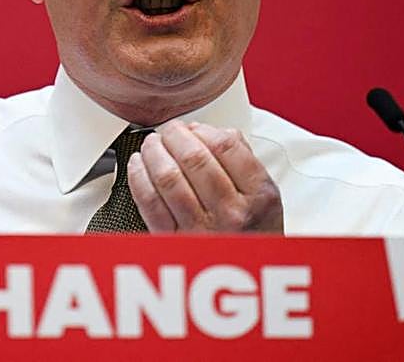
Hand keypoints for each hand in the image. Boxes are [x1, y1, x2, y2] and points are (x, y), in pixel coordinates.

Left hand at [127, 120, 282, 233]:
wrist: (246, 277)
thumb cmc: (252, 233)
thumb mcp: (265, 195)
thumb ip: (242, 158)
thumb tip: (205, 130)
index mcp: (259, 195)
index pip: (226, 145)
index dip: (203, 129)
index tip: (193, 127)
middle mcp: (232, 213)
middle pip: (194, 158)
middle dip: (174, 136)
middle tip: (168, 131)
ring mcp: (201, 229)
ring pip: (168, 177)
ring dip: (154, 152)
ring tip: (152, 144)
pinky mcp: (173, 241)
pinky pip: (149, 203)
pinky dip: (138, 177)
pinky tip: (138, 165)